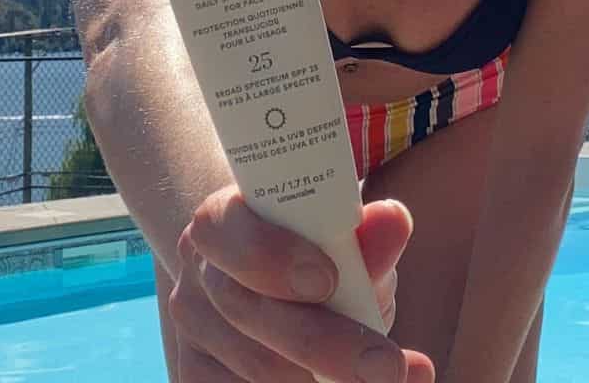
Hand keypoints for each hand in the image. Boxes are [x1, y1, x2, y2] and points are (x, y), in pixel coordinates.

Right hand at [170, 184, 433, 380]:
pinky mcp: (197, 376)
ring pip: (252, 369)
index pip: (223, 229)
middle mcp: (198, 276)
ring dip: (322, 381)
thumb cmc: (311, 254)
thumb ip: (364, 236)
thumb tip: (394, 221)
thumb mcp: (337, 241)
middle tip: (386, 364)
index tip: (326, 278)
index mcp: (220, 222)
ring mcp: (193, 333)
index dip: (269, 255)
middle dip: (319, 342)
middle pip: (243, 310)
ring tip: (384, 377)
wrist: (266, 285)